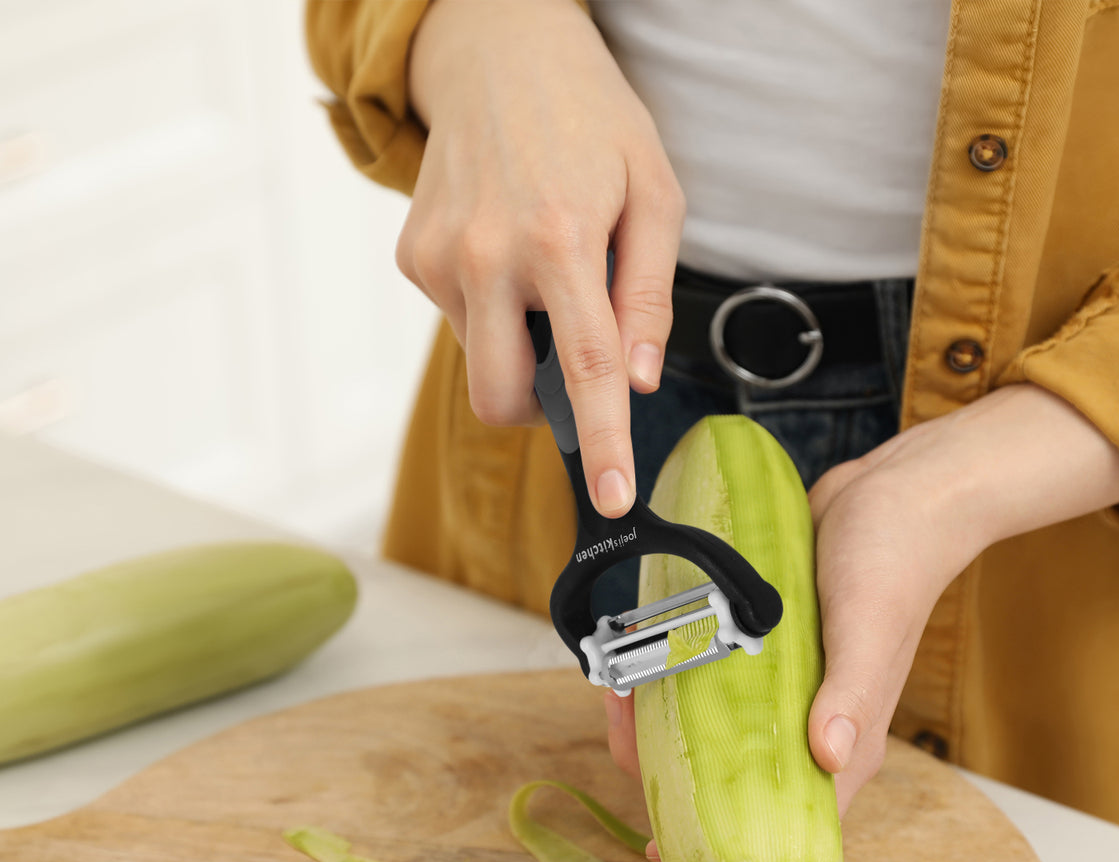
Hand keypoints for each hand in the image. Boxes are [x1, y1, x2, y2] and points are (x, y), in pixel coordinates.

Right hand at [399, 0, 684, 516]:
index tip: (611, 500)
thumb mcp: (654, 194)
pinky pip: (459, 322)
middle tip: (572, 359)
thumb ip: (648, 296)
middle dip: (539, 407)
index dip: (600, 443)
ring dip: (519, 343)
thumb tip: (638, 380)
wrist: (496, 51)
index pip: (585, 370)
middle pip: (502, 397)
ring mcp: (438, 258)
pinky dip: (492, 310)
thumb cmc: (591, 120)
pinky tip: (506, 251)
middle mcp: (486, 255)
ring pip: (481, 361)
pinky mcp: (412, 255)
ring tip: (542, 268)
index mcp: (559, 239)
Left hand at [606, 382, 1118, 844]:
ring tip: (619, 689)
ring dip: (659, 720)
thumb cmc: (893, 565)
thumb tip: (828, 756)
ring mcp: (782, 688)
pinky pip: (711, 678)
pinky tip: (638, 661)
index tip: (663, 849)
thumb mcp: (868, 629)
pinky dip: (673, 676)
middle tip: (622, 728)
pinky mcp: (764, 648)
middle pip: (729, 776)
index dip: (723, 846)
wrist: (894, 494)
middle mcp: (810, 726)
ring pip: (711, 727)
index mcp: (844, 745)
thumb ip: (851, 695)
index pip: (783, 823)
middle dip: (669, 768)